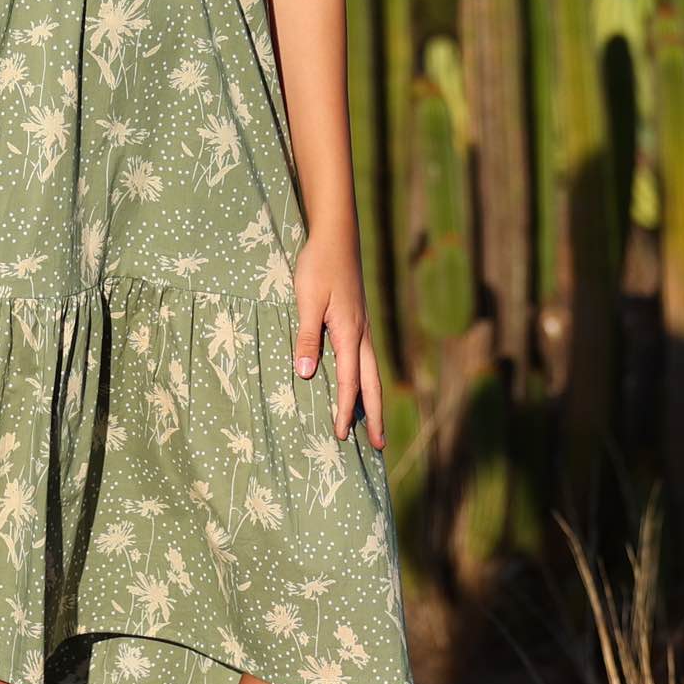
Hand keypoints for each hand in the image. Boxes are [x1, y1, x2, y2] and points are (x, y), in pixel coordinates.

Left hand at [291, 235, 385, 450]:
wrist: (336, 237)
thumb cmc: (318, 266)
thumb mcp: (307, 300)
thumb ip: (307, 337)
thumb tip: (306, 375)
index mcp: (349, 333)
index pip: (349, 382)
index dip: (343, 410)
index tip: (340, 435)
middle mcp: (362, 334)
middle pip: (371, 384)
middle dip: (373, 415)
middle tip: (378, 445)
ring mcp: (363, 327)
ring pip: (372, 372)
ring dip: (373, 400)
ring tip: (374, 424)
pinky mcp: (358, 320)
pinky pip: (366, 359)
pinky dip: (367, 380)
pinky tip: (361, 384)